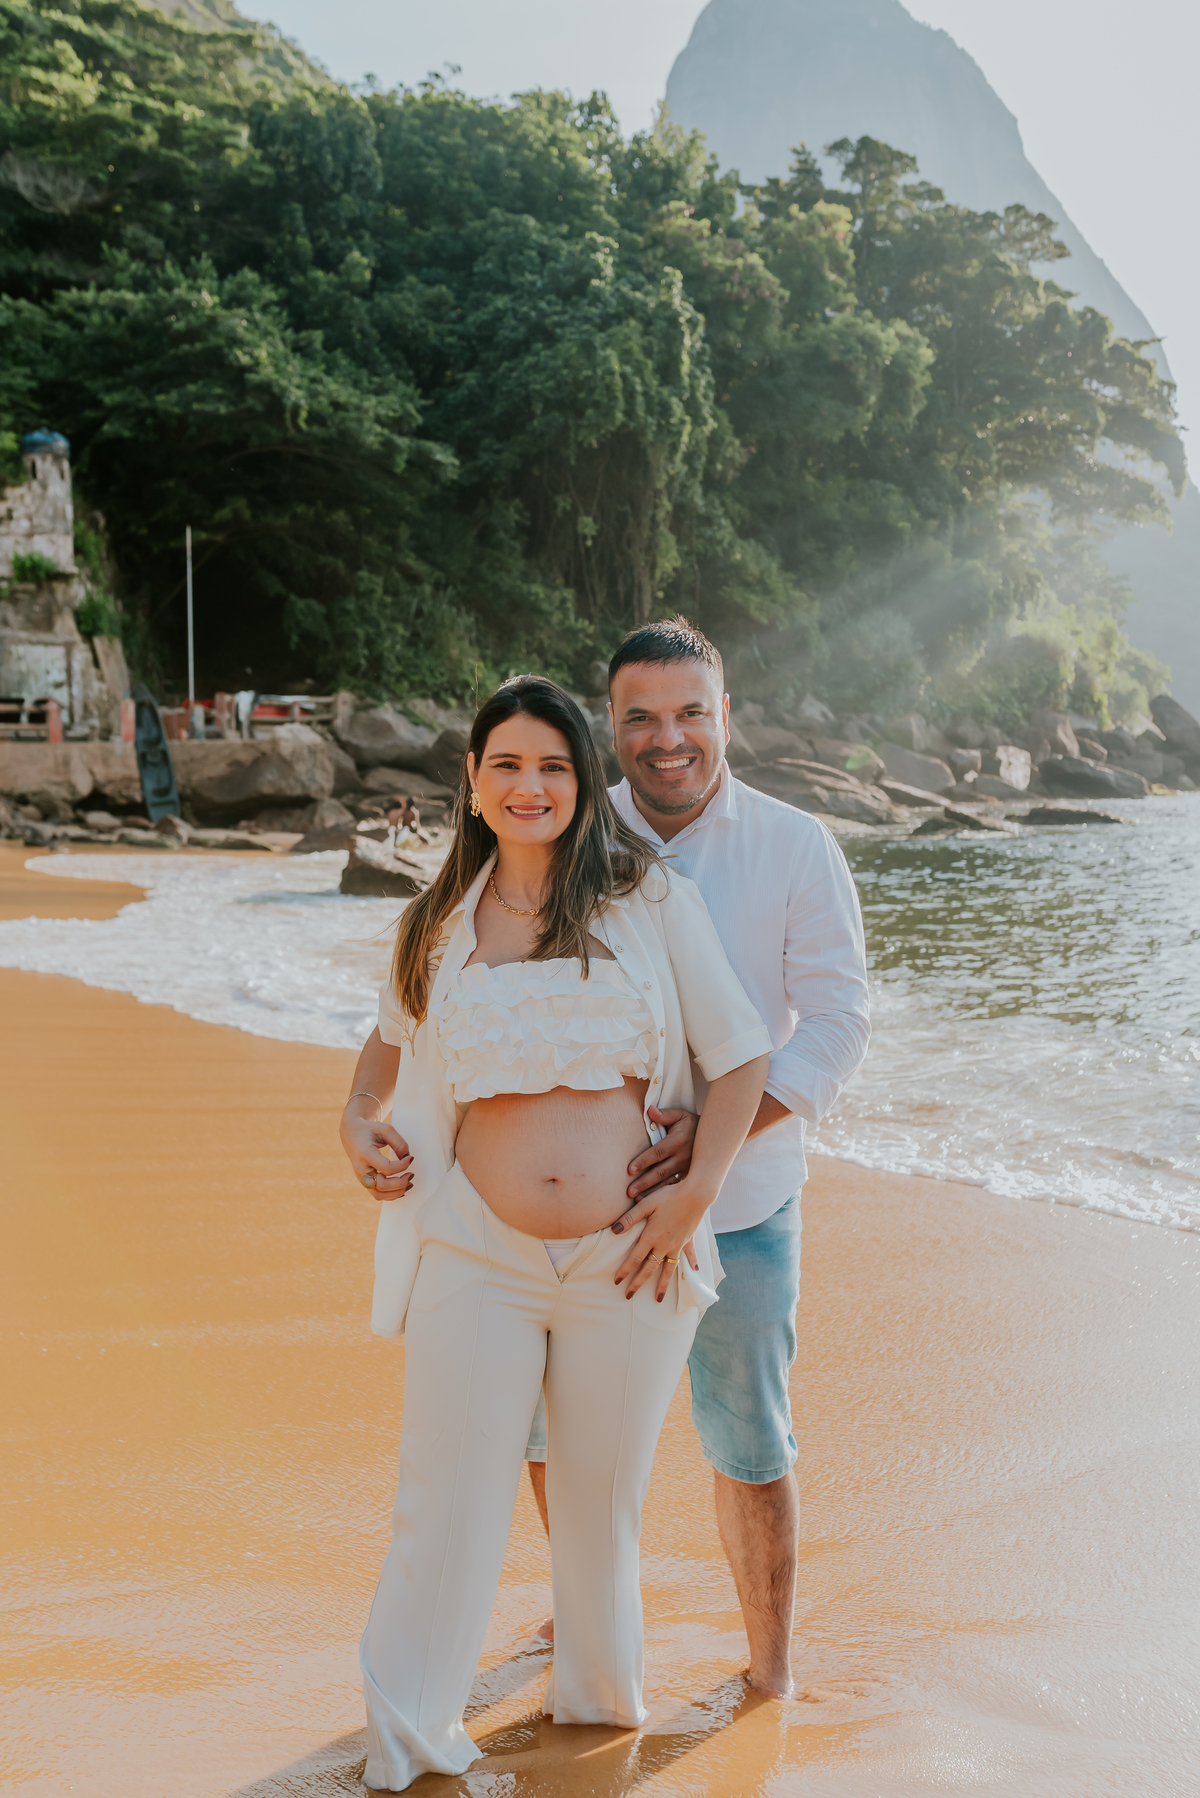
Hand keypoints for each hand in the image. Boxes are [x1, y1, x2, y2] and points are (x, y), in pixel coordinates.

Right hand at [339, 1109, 412, 1201]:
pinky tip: (401, 1189)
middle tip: (411, 1174)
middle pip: (382, 1186)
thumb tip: (407, 1159)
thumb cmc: (369, 1130)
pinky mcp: (364, 1181)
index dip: (403, 1165)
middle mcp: (361, 1168)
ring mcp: (361, 1177)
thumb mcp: (386, 1130)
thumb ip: (399, 1143)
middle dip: (401, 1183)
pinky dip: (391, 1195)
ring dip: (396, 1193)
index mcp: (365, 1154)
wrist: (351, 1133)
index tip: (410, 1158)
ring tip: (409, 1184)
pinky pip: (377, 1194)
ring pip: (379, 1195)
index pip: (387, 1168)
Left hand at [611, 1178, 709, 1302]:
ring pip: (668, 1269)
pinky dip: (691, 1264)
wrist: (695, 1194)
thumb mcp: (646, 1204)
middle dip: (638, 1283)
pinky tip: (694, 1272)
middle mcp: (664, 1245)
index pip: (634, 1258)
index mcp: (651, 1236)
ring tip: (658, 1299)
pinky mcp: (688, 1240)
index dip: (624, 1271)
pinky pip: (689, 1255)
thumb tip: (614, 1231)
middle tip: (628, 1296)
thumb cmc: (669, 1196)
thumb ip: (630, 1218)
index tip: (616, 1281)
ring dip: (662, 1285)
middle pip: (649, 1269)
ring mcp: (677, 1244)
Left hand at [625, 1106, 697, 1199]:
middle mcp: (683, 1157)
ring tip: (637, 1202)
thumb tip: (650, 1110)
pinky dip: (663, 1197)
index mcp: (678, 1141)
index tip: (630, 1170)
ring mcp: (687, 1169)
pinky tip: (653, 1204)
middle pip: (660, 1171)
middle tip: (629, 1191)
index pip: (657, 1152)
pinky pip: (675, 1188)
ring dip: (652, 1193)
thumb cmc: (691, 1124)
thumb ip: (665, 1114)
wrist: (713, 1137)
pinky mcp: (690, 1177)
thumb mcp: (681, 1115)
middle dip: (644, 1182)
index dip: (643, 1161)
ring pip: (667, 1183)